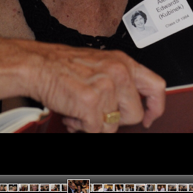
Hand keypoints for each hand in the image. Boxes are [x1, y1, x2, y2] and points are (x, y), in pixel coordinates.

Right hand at [24, 44, 165, 132]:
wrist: (36, 64)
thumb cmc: (61, 64)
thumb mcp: (98, 63)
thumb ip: (118, 80)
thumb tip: (132, 103)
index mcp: (122, 62)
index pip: (156, 86)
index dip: (155, 106)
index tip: (149, 117)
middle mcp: (118, 72)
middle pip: (134, 114)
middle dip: (114, 118)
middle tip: (96, 110)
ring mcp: (106, 87)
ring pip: (113, 125)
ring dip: (94, 123)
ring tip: (79, 108)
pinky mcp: (91, 103)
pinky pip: (95, 130)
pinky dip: (81, 126)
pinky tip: (72, 112)